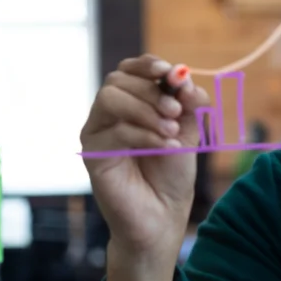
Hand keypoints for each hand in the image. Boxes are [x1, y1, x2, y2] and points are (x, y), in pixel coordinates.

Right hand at [80, 54, 207, 280]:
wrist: (163, 216)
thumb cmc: (172, 174)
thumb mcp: (187, 132)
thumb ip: (188, 103)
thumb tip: (183, 77)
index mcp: (131, 103)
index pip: (130, 69)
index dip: (148, 65)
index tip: (171, 72)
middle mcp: (109, 114)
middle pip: (119, 80)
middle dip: (151, 91)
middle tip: (176, 111)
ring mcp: (97, 132)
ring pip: (110, 98)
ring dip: (145, 109)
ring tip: (170, 130)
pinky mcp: (93, 154)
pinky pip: (114, 131)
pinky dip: (144, 134)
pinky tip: (163, 146)